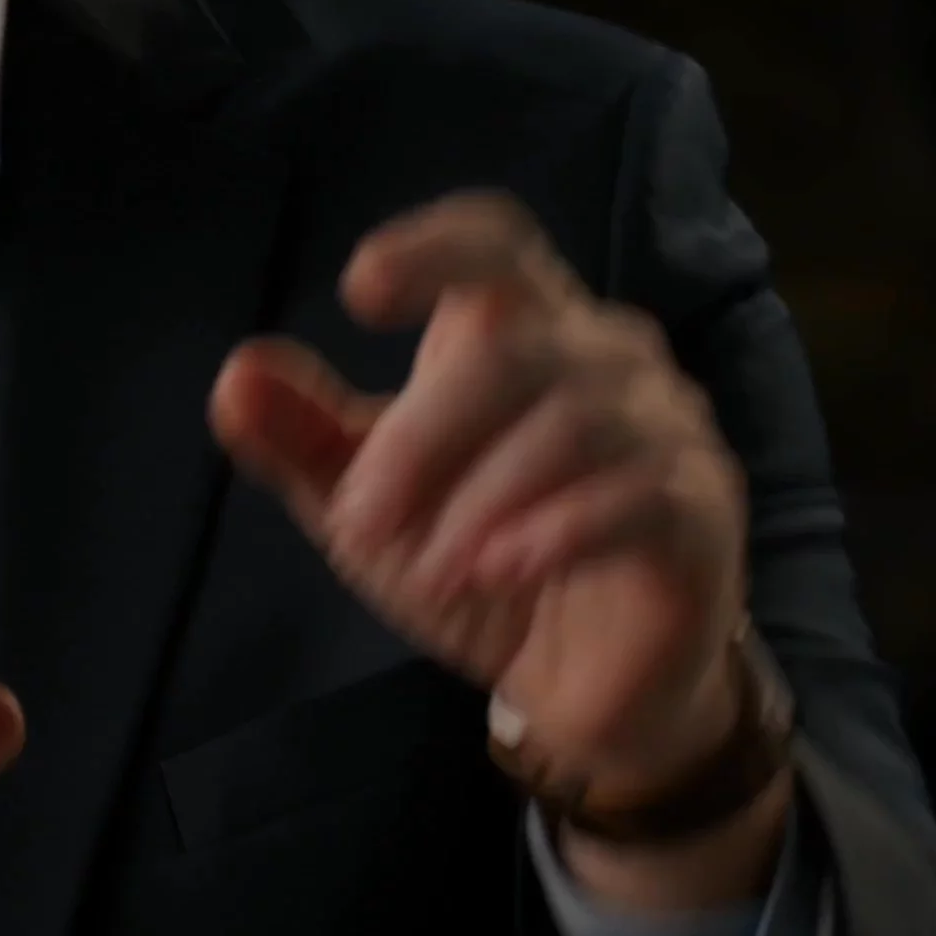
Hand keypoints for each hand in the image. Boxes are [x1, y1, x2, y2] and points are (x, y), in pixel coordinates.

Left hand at [209, 192, 749, 810]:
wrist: (585, 691)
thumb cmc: (479, 565)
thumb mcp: (371, 512)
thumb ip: (305, 444)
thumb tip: (234, 377)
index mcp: (528, 329)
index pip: (496, 244)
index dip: (434, 247)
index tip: (360, 290)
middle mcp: (610, 356)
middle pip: (513, 344)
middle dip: (420, 435)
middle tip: (361, 522)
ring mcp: (668, 430)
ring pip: (573, 420)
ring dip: (478, 502)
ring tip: (429, 571)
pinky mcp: (702, 512)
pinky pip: (638, 495)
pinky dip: (556, 530)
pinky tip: (502, 572)